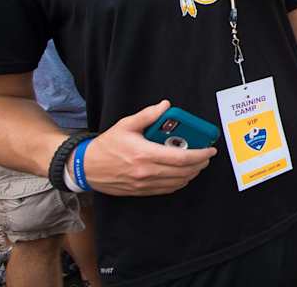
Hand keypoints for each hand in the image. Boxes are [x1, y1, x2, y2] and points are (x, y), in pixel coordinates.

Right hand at [83, 100, 215, 195]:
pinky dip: (179, 182)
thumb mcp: (126, 125)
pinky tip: (182, 174)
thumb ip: (148, 115)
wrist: (86, 167)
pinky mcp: (141, 191)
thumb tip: (165, 106)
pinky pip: (167, 189)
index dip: (200, 155)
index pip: (181, 158)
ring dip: (191, 174)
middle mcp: (146, 171)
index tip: (210, 150)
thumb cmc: (106, 146)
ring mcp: (144, 184)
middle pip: (183, 172)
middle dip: (200, 164)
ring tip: (197, 163)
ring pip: (177, 182)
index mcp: (145, 154)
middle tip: (206, 156)